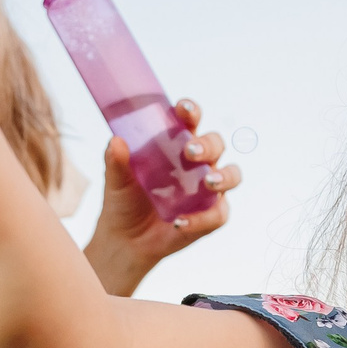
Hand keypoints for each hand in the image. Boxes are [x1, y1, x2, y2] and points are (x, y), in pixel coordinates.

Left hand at [82, 98, 242, 295]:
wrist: (125, 238)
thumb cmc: (124, 200)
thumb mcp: (116, 179)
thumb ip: (115, 160)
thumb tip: (115, 141)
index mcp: (177, 145)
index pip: (191, 121)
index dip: (191, 111)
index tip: (182, 108)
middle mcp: (198, 164)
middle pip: (216, 144)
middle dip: (207, 145)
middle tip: (189, 151)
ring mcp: (207, 190)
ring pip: (231, 175)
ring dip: (223, 176)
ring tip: (208, 182)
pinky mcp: (210, 216)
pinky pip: (218, 215)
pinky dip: (201, 219)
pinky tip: (180, 222)